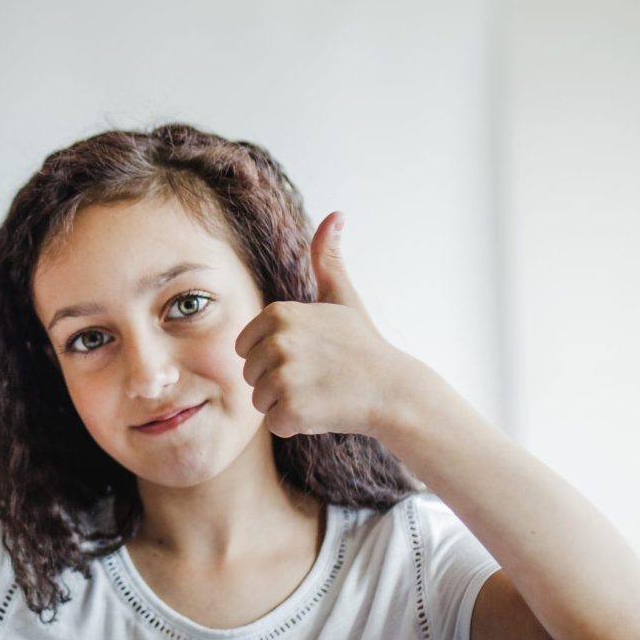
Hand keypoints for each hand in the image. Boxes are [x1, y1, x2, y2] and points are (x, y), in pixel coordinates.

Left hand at [235, 212, 403, 437]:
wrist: (394, 390)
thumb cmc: (363, 346)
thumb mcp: (342, 298)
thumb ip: (327, 259)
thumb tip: (335, 214)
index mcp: (278, 313)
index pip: (245, 348)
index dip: (273, 358)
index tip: (308, 355)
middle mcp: (277, 341)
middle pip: (250, 375)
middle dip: (278, 383)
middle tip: (317, 377)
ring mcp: (284, 375)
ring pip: (260, 401)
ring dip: (286, 404)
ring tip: (320, 393)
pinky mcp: (292, 408)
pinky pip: (275, 423)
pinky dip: (296, 424)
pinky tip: (323, 411)